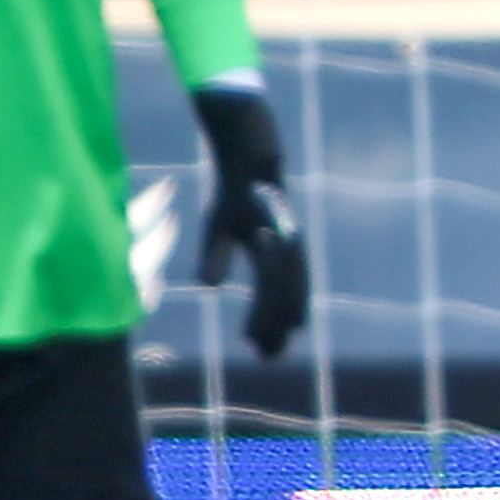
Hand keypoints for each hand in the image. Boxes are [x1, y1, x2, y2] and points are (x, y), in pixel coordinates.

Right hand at [191, 86, 309, 359]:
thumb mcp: (220, 228)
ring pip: (282, 275)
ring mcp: (280, 225)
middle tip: (270, 357)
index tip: (266, 352)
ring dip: (272, 308)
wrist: (247, 141)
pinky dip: (265, 269)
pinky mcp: (271, 208)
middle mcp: (286, 242)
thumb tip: (210, 289)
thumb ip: (218, 257)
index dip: (275, 321)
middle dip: (279, 325)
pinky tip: (251, 294)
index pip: (281, 294)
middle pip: (288, 291)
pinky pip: (271, 245)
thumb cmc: (236, 188)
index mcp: (278, 251)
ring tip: (260, 336)